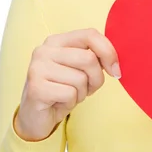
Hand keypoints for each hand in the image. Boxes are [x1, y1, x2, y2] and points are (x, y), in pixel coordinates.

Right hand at [14, 27, 120, 141]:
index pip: (90, 34)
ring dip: (82, 93)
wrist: (35, 117)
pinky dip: (71, 102)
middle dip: (96, 78)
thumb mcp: (79, 69)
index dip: (108, 51)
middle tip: (88, 89)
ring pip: (80, 78)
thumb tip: (115, 63)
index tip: (116, 70)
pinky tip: (60, 103)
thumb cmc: (62, 89)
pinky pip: (70, 94)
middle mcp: (44, 50)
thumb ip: (94, 58)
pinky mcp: (36, 88)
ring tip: (70, 95)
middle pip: (88, 58)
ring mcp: (38, 68)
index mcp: (57, 40)